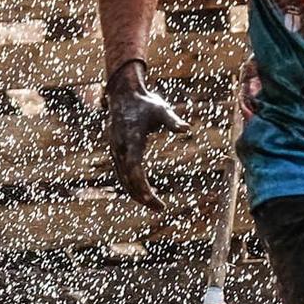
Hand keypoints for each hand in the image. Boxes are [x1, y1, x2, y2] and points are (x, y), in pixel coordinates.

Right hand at [106, 64, 187, 210]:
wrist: (123, 95)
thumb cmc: (145, 103)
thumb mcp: (161, 109)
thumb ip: (173, 120)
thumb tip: (187, 128)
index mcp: (130, 139)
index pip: (134, 169)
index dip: (141, 185)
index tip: (152, 198)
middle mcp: (120, 149)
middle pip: (128, 179)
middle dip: (142, 196)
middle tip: (160, 208)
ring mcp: (116, 152)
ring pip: (123, 179)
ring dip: (136, 194)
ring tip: (156, 206)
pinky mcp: (116, 153)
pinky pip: (122, 175)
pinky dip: (132, 186)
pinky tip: (144, 194)